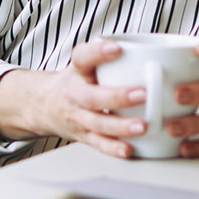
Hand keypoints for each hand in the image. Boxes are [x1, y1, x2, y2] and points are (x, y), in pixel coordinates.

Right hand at [0, 39, 150, 157]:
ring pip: (98, 123)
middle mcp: (75, 94)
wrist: (44, 105)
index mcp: (77, 71)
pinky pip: (98, 144)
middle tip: (142, 94)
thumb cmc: (76, 81)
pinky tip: (129, 150)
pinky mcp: (83, 136)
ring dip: (121, 126)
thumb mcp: (84, 63)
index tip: (117, 48)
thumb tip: (155, 48)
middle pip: (92, 96)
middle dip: (118, 96)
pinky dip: (113, 148)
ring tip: (142, 126)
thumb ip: (109, 56)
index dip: (98, 52)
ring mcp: (78, 117)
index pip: (82, 57)